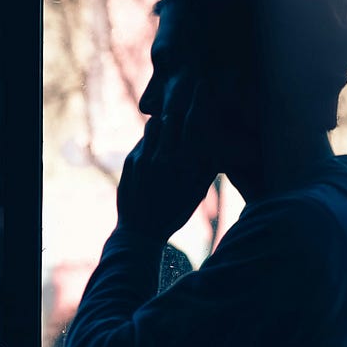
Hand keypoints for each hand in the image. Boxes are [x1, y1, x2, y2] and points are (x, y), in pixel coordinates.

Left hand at [115, 114, 217, 241]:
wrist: (139, 232)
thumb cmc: (173, 214)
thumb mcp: (195, 193)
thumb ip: (206, 168)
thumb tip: (217, 146)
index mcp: (180, 165)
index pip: (189, 126)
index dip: (195, 116)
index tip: (200, 114)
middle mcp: (160, 157)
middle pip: (170, 119)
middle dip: (178, 117)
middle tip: (185, 118)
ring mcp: (142, 157)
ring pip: (153, 126)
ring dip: (162, 126)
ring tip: (170, 133)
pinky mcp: (130, 161)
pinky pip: (142, 141)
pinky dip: (151, 142)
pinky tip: (156, 152)